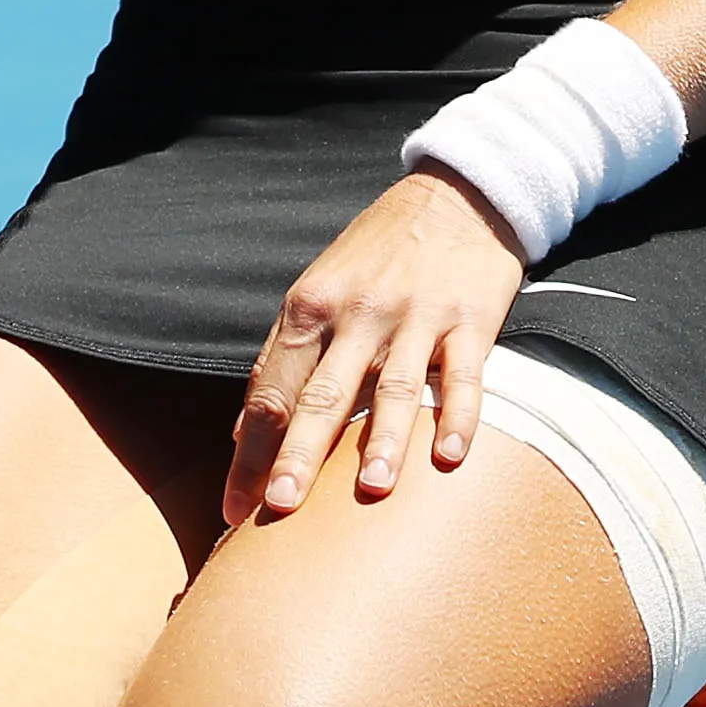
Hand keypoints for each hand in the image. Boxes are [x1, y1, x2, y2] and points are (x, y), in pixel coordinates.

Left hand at [223, 167, 526, 525]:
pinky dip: (458, 416)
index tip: (235, 510)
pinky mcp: (470, 320)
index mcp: (310, 306)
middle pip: (322, 393)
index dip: (250, 454)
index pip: (272, 391)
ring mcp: (416, 317)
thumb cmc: (378, 254)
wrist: (456, 196)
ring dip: (382, 441)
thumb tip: (241, 433)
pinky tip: (449, 456)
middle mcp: (358, 312)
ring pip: (394, 387)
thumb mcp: (318, 289)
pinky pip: (463, 376)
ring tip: (371, 490)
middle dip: (299, 453)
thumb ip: (282, 358)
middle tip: (281, 508)